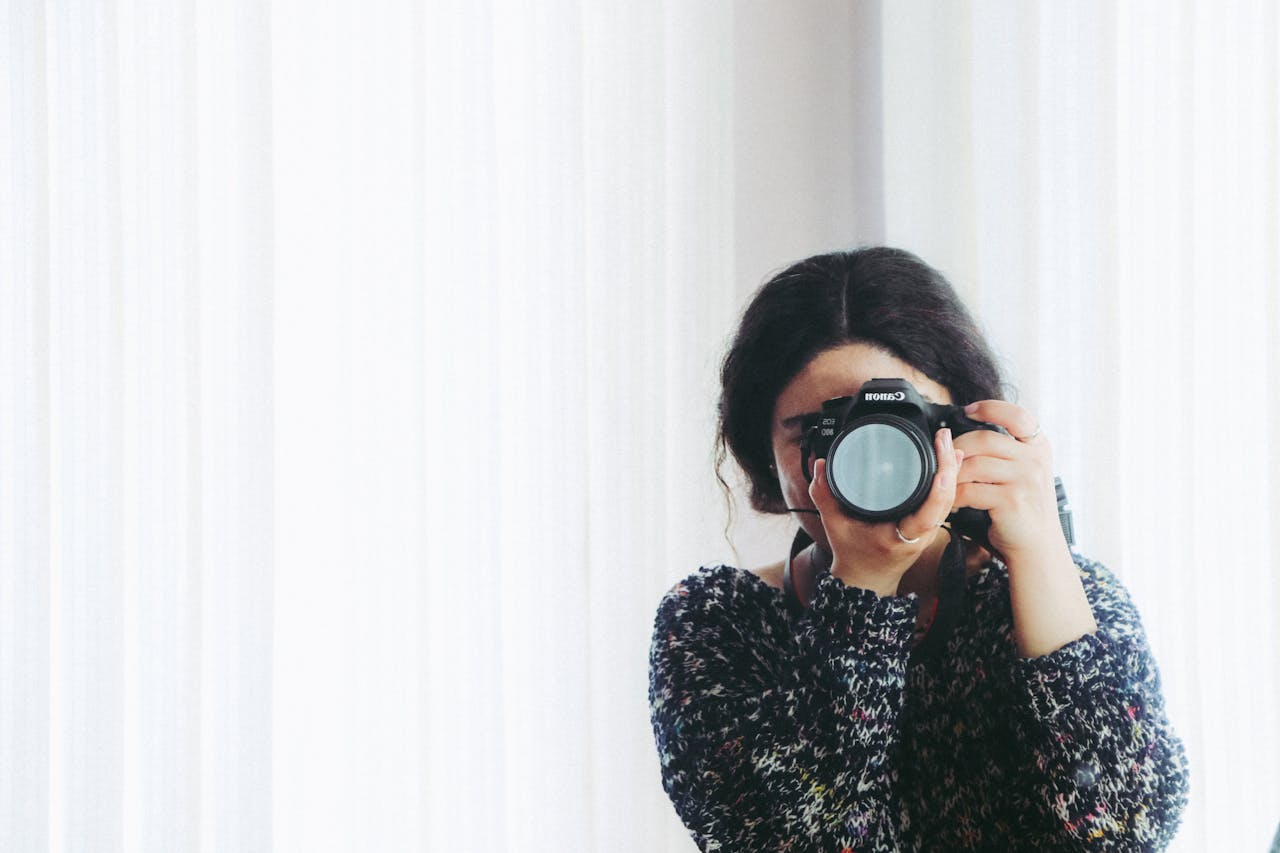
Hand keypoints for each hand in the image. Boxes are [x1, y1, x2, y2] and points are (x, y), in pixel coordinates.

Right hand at [808, 428, 963, 596]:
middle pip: (944, 501)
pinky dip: (948, 479)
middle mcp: (918, 535)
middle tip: (942, 438)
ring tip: (946, 441)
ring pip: (948, 500)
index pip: (926, 517)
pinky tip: (951, 458)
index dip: (937, 493)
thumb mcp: (833, 525)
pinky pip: (944, 501)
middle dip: (947, 467)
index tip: (941, 469)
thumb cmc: (852, 555)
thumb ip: (824, 495)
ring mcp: (926, 531)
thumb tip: (820, 466)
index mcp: (898, 538)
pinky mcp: (928, 525)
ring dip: (950, 470)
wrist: (866, 579)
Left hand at [953, 401, 1063, 561]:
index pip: (1017, 416)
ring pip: (973, 464)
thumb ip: (1005, 451)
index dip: (990, 408)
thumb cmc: (1024, 506)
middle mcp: (1035, 460)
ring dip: (953, 474)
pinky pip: (969, 490)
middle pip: (984, 439)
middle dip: (958, 447)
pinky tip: (953, 501)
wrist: (1038, 545)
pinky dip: (955, 495)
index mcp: (1039, 446)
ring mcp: (1024, 480)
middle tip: (946, 458)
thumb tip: (960, 434)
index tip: (968, 410)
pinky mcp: (1010, 501)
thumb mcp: (1026, 471)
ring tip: (947, 482)